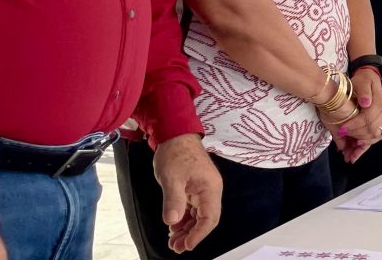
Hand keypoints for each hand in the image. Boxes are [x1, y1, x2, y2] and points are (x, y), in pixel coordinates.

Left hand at [153, 133, 221, 252]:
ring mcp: (203, 190)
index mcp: (210, 188)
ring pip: (198, 216)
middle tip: (176, 247)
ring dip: (187, 229)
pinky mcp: (195, 189)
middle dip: (192, 235)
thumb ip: (173, 200)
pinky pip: (192, 209)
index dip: (199, 234)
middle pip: (206, 219)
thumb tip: (172, 221)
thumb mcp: (171, 178)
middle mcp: (210, 191)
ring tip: (173, 241)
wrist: (175, 135)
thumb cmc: (176, 153)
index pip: (210, 218)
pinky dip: (184, 219)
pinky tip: (173, 226)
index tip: (186, 245)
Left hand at [346, 67, 381, 162]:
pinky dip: (364, 148)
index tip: (341, 130)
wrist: (370, 79)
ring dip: (361, 147)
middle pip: (371, 130)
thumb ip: (364, 91)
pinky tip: (355, 155)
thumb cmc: (363, 80)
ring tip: (349, 156)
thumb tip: (366, 102)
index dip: (354, 126)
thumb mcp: (362, 81)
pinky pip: (374, 138)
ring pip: (374, 137)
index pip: (368, 118)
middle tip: (342, 142)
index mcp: (380, 104)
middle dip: (356, 137)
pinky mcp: (380, 124)